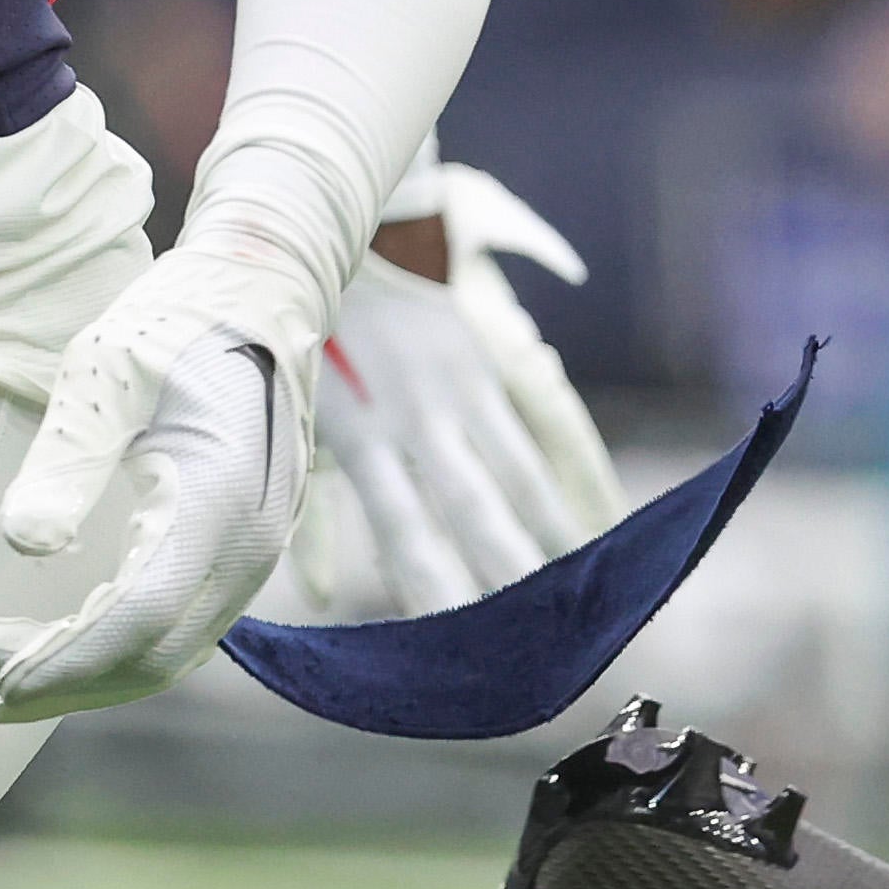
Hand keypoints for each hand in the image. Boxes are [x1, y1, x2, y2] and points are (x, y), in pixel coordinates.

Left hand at [0, 244, 312, 721]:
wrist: (259, 294)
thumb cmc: (175, 321)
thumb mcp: (107, 370)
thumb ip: (68, 458)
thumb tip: (21, 543)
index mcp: (218, 502)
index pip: (136, 619)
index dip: (60, 659)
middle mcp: (248, 547)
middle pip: (150, 653)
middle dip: (56, 677)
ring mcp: (253, 556)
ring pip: (168, 651)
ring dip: (82, 671)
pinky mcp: (240, 552)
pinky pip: (180, 627)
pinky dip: (115, 648)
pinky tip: (57, 644)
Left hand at [296, 163, 616, 619]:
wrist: (344, 233)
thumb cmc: (309, 345)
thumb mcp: (299, 424)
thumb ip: (312, 514)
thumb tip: (325, 598)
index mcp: (362, 440)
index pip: (407, 535)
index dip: (435, 597)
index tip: (454, 656)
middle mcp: (419, 422)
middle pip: (473, 516)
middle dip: (505, 586)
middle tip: (532, 653)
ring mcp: (462, 393)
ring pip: (518, 481)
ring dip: (548, 546)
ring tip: (580, 610)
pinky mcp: (492, 368)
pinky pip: (540, 440)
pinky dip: (566, 491)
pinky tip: (589, 536)